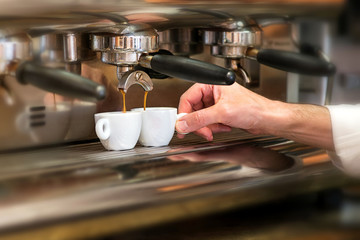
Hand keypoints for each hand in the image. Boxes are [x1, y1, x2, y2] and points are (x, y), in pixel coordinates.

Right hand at [175, 82, 334, 150]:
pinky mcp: (221, 112)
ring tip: (216, 129)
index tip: (182, 125)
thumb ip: (199, 119)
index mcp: (212, 84)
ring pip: (201, 117)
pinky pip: (209, 122)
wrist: (268, 119)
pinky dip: (214, 128)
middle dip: (197, 123)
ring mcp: (217, 103)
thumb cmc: (253, 108)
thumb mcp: (222, 113)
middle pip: (193, 109)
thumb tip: (182, 124)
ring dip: (207, 127)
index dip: (184, 113)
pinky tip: (224, 127)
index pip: (188, 98)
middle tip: (200, 132)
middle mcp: (213, 92)